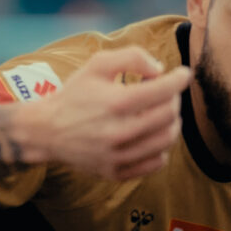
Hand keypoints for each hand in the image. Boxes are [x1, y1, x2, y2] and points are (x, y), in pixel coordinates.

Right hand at [13, 47, 189, 180]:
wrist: (45, 131)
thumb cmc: (75, 95)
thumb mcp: (97, 65)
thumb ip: (132, 57)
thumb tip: (161, 70)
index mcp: (116, 103)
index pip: (164, 90)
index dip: (180, 79)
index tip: (184, 74)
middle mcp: (119, 132)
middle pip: (170, 115)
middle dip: (174, 99)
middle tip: (165, 93)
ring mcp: (119, 156)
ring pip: (168, 140)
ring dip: (172, 123)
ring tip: (161, 113)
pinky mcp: (117, 172)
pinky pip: (157, 162)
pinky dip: (160, 147)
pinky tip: (149, 134)